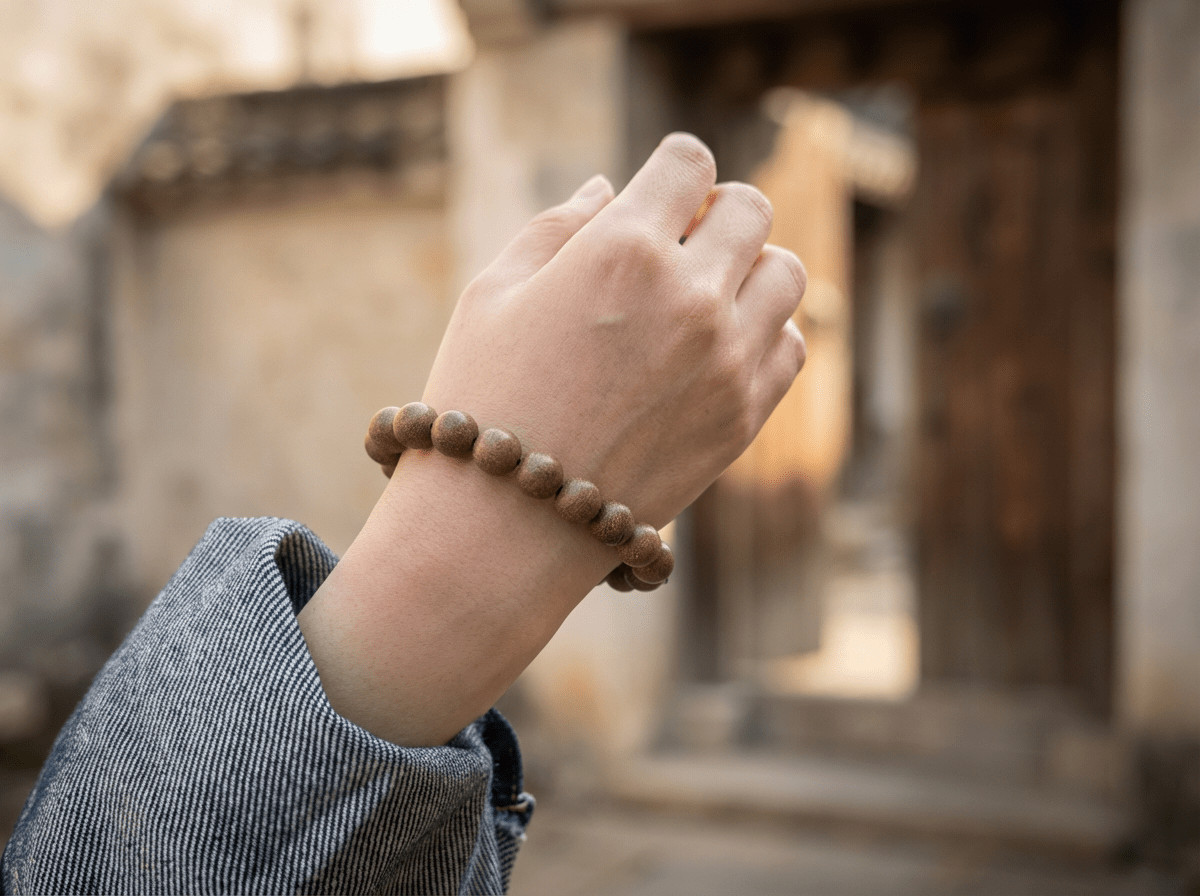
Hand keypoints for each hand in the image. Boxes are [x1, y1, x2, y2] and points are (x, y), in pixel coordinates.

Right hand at [299, 134, 805, 745]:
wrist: (504, 525)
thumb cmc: (481, 399)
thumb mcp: (493, 294)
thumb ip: (557, 227)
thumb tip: (609, 189)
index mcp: (622, 249)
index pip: (689, 161)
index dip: (671, 169)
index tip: (657, 195)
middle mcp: (690, 296)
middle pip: (750, 209)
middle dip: (715, 212)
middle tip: (680, 244)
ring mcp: (727, 360)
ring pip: (785, 274)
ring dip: (750, 268)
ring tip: (704, 295)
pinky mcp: (744, 417)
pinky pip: (792, 345)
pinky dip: (766, 331)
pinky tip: (719, 346)